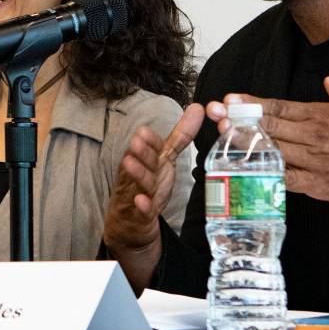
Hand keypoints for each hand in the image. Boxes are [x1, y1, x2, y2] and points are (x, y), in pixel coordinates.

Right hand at [103, 103, 204, 288]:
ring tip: (130, 164)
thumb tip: (199, 108)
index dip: (149, 142)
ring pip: (138, 184)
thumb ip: (180, 135)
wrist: (132, 221)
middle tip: (137, 142)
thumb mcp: (165, 158)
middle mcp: (141, 175)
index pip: (150, 149)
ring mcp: (138, 194)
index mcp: (149, 160)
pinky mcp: (140, 215)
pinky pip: (141, 211)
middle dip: (140, 153)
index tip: (144, 132)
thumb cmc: (149, 184)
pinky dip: (141, 206)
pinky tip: (141, 201)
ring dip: (136, 174)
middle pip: (141, 162)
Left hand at [221, 77, 328, 210]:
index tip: (231, 99)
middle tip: (217, 114)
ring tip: (224, 139)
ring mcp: (318, 162)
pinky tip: (249, 172)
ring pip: (275, 152)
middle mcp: (317, 137)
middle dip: (241, 121)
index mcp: (325, 115)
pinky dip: (269, 176)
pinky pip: (289, 181)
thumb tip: (328, 82)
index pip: (281, 107)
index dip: (253, 104)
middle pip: (271, 127)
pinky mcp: (323, 186)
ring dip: (248, 146)